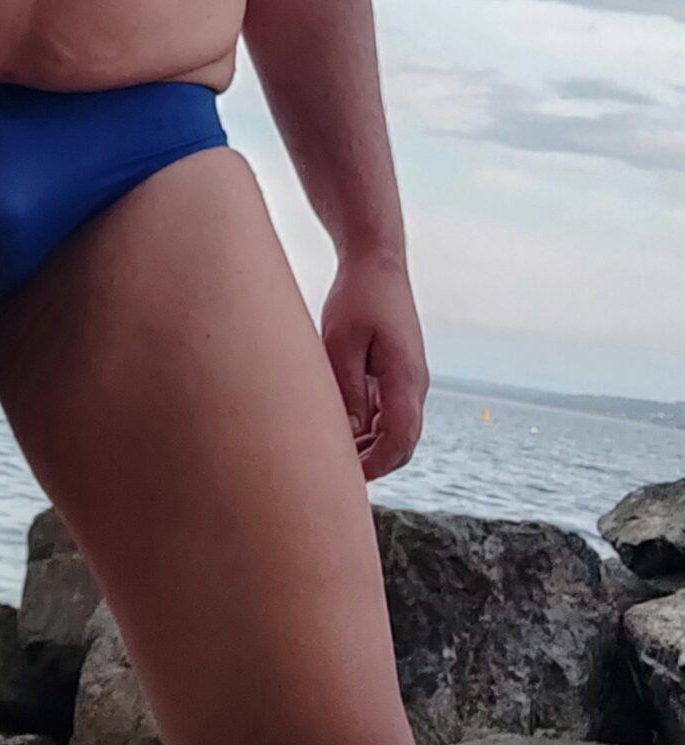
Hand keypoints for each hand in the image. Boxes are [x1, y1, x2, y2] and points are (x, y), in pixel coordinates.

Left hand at [320, 246, 428, 483]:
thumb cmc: (356, 298)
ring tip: (328, 457)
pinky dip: (368, 430)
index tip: (346, 481)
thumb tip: (351, 436)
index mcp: (405, 376)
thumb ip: (348, 392)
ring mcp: (409, 380)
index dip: (375, 465)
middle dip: (372, 465)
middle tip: (330, 478)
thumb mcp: (341, 344)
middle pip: (402, 443)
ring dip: (369, 448)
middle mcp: (414, 383)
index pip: (400, 438)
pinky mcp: (398, 374)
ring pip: (395, 431)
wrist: (377, 264)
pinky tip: (338, 431)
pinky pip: (389, 413)